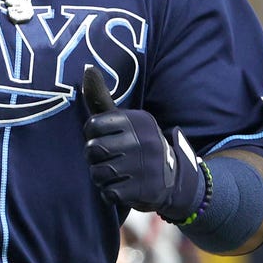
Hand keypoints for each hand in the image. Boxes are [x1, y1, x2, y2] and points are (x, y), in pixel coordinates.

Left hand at [81, 66, 205, 220]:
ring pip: (98, 173)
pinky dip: (111, 194)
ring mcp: (146, 166)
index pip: (92, 126)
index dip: (92, 136)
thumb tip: (88, 68)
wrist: (174, 179)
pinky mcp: (145, 190)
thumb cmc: (137, 146)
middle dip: (94, 159)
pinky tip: (124, 188)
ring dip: (101, 177)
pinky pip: (109, 193)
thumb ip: (101, 98)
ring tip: (116, 174)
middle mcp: (144, 140)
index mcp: (138, 120)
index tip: (104, 139)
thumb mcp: (124, 121)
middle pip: (92, 150)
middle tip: (109, 160)